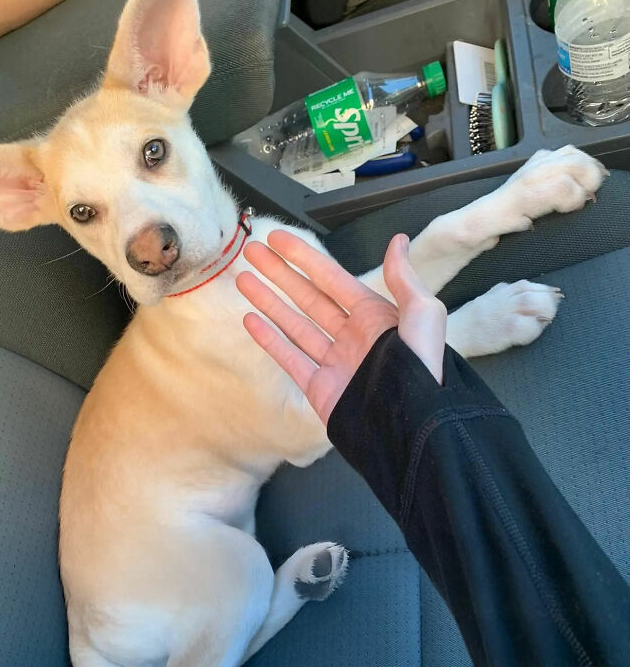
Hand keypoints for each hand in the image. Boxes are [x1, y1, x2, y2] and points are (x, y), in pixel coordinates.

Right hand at [237, 230, 446, 425]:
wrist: (409, 426)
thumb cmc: (421, 370)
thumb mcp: (422, 315)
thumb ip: (403, 279)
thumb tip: (397, 242)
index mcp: (375, 317)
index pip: (331, 278)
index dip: (303, 257)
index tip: (278, 240)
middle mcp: (353, 337)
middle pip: (307, 297)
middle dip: (278, 273)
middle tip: (252, 252)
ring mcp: (334, 362)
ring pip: (294, 324)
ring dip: (268, 301)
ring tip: (245, 280)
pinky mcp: (320, 388)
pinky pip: (290, 359)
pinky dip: (269, 340)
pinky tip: (252, 321)